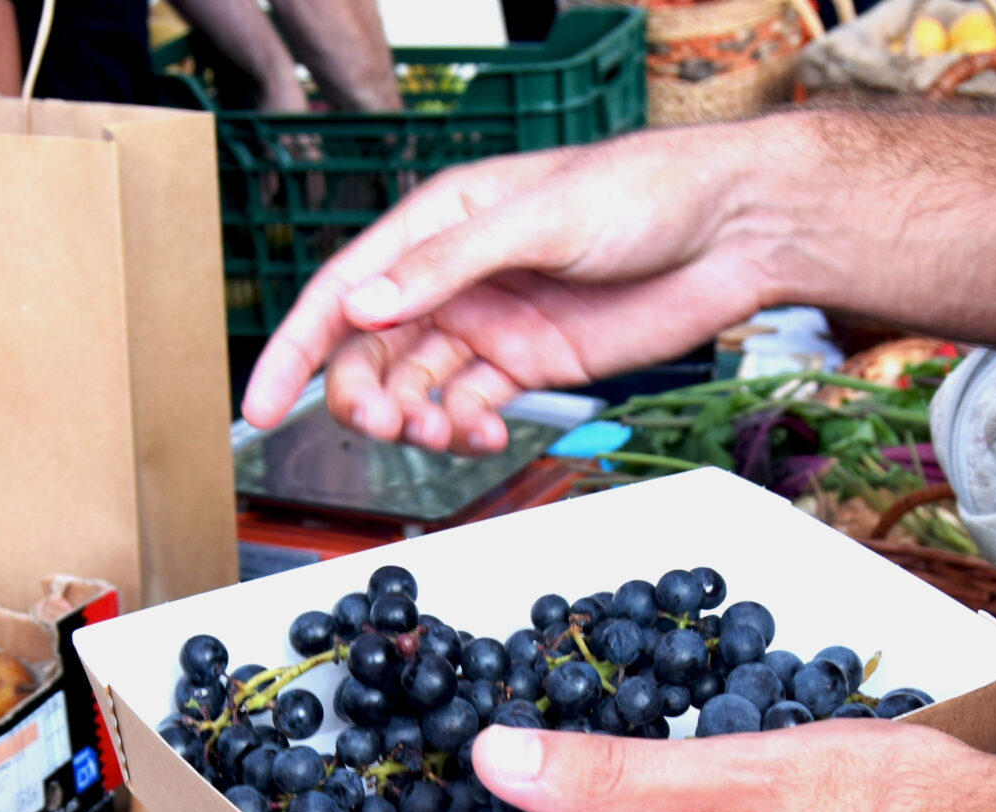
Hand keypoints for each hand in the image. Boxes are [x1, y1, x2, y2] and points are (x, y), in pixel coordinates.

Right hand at [241, 123, 804, 451]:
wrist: (733, 229)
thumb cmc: (643, 194)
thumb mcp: (540, 217)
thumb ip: (450, 264)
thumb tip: (365, 306)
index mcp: (439, 223)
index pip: (343, 290)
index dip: (296, 349)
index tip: (261, 406)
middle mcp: (454, 276)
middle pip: (371, 351)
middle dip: (363, 394)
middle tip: (384, 423)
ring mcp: (491, 321)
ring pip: (418, 385)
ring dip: (414, 418)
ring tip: (438, 430)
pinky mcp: (530, 362)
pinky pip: (471, 405)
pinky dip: (464, 428)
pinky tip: (480, 433)